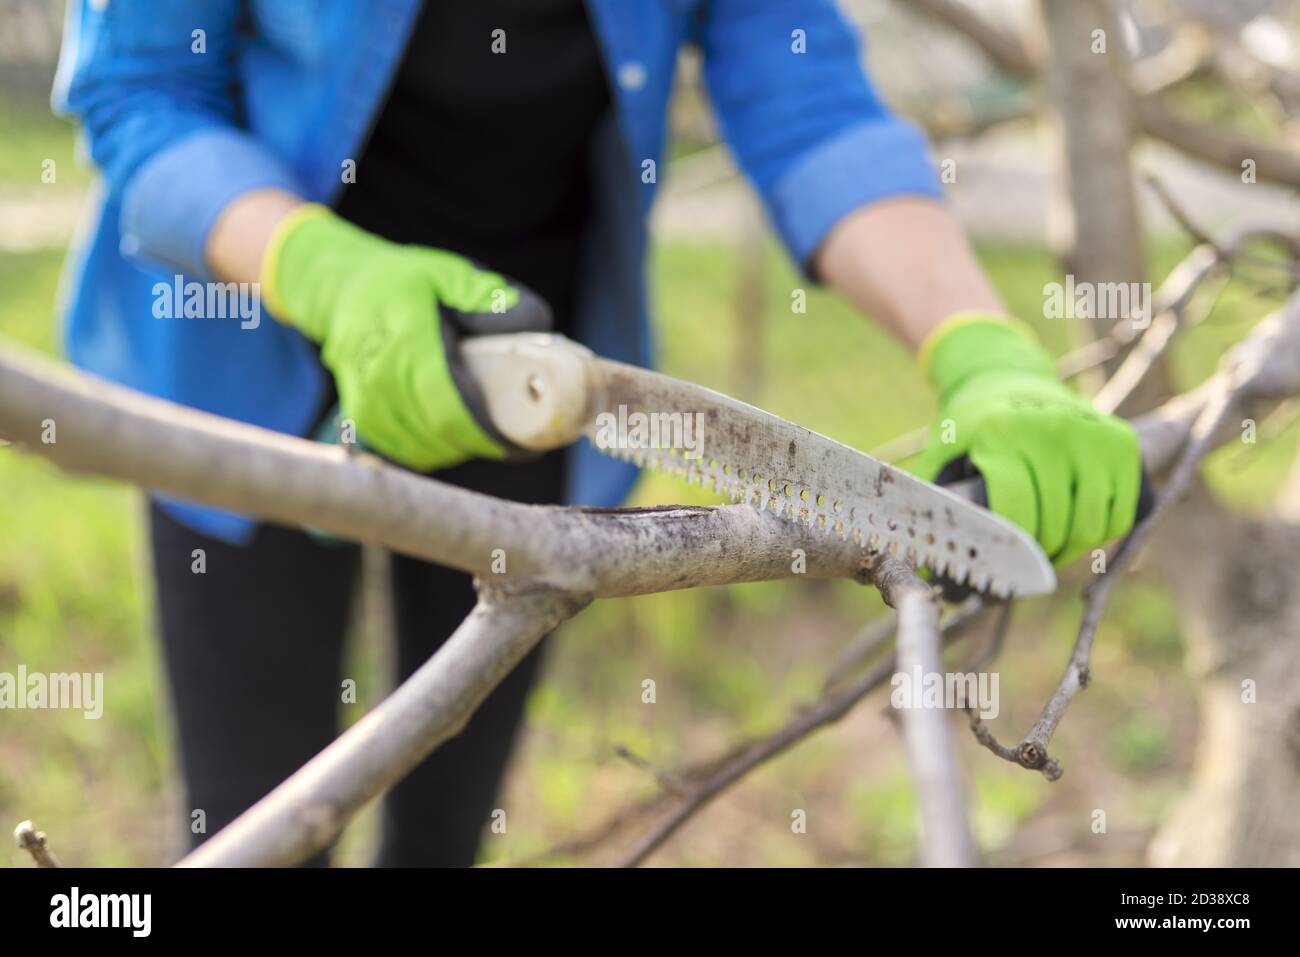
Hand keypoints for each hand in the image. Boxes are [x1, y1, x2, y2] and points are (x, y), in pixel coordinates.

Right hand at [261, 205, 550, 470]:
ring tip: (482, 429)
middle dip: (482, 442)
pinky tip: (447, 435)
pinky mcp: (360, 419)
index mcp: (411, 347)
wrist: (341, 291)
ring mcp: (367, 404)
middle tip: (514, 435)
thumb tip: (535, 324)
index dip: (490, 434)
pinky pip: (402, 453)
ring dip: (458, 447)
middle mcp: (383, 382)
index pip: (455, 409)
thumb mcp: (449, 275)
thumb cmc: (403, 282)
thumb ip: (490, 299)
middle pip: (444, 436)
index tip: (521, 443)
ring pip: (424, 449)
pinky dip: (430, 451)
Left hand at [911, 313, 1140, 566]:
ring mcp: (1092, 434)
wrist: (1009, 375)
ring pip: (1093, 523)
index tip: (1000, 567)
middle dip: (1037, 555)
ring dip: (1071, 549)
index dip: (1010, 549)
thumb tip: (928, 562)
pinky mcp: (1121, 442)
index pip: (1017, 509)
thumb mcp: (944, 448)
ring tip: (1048, 550)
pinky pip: (1124, 510)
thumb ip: (934, 497)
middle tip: (1022, 564)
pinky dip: (1103, 532)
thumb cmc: (972, 424)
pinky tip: (1077, 528)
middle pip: (1057, 522)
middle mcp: (1053, 430)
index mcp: (1004, 434)